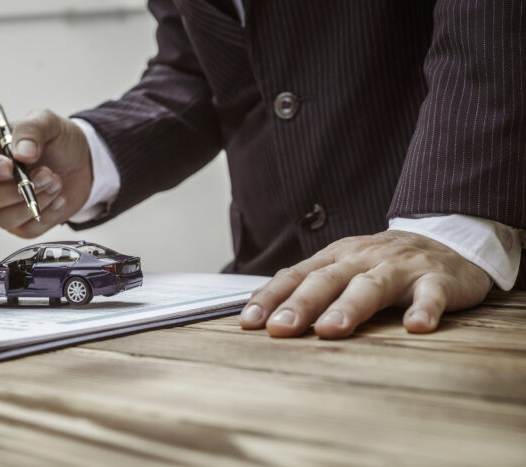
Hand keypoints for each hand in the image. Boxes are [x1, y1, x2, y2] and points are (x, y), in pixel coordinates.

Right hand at [0, 108, 91, 237]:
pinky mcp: (23, 223)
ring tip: (56, 183)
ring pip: (5, 218)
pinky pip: (27, 230)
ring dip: (35, 202)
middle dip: (20, 188)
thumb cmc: (59, 141)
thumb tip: (21, 153)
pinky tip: (59, 199)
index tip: (10, 167)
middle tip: (48, 173)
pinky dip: (47, 216)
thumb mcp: (48, 122)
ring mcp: (5, 205)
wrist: (84, 163)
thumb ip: (32, 129)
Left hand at [238, 230, 492, 337]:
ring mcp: (400, 268)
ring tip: (331, 329)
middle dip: (301, 304)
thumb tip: (262, 311)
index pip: (296, 275)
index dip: (271, 297)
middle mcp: (362, 259)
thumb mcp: (343, 267)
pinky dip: (425, 309)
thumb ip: (309, 286)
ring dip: (349, 307)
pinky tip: (417, 327)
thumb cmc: (383, 262)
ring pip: (371, 285)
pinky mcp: (437, 279)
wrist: (447, 239)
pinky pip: (431, 293)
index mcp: (335, 258)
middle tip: (280, 328)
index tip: (250, 321)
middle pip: (327, 280)